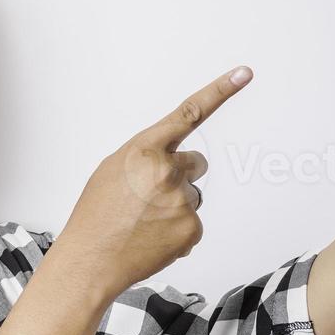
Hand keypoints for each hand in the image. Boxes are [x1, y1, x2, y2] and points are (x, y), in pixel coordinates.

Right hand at [55, 66, 251, 299]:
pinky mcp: (191, 228)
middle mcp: (166, 170)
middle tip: (148, 198)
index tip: (244, 73)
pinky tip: (152, 238)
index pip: (189, 114)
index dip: (219, 91)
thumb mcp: (111, 170)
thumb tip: (168, 158)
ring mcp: (181, 200)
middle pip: (196, 163)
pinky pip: (193, 223)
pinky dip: (176, 231)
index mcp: (144, 150)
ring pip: (193, 195)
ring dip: (175, 206)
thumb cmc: (96, 215)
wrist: (90, 260)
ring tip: (144, 222)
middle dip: (179, 176)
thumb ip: (144, 156)